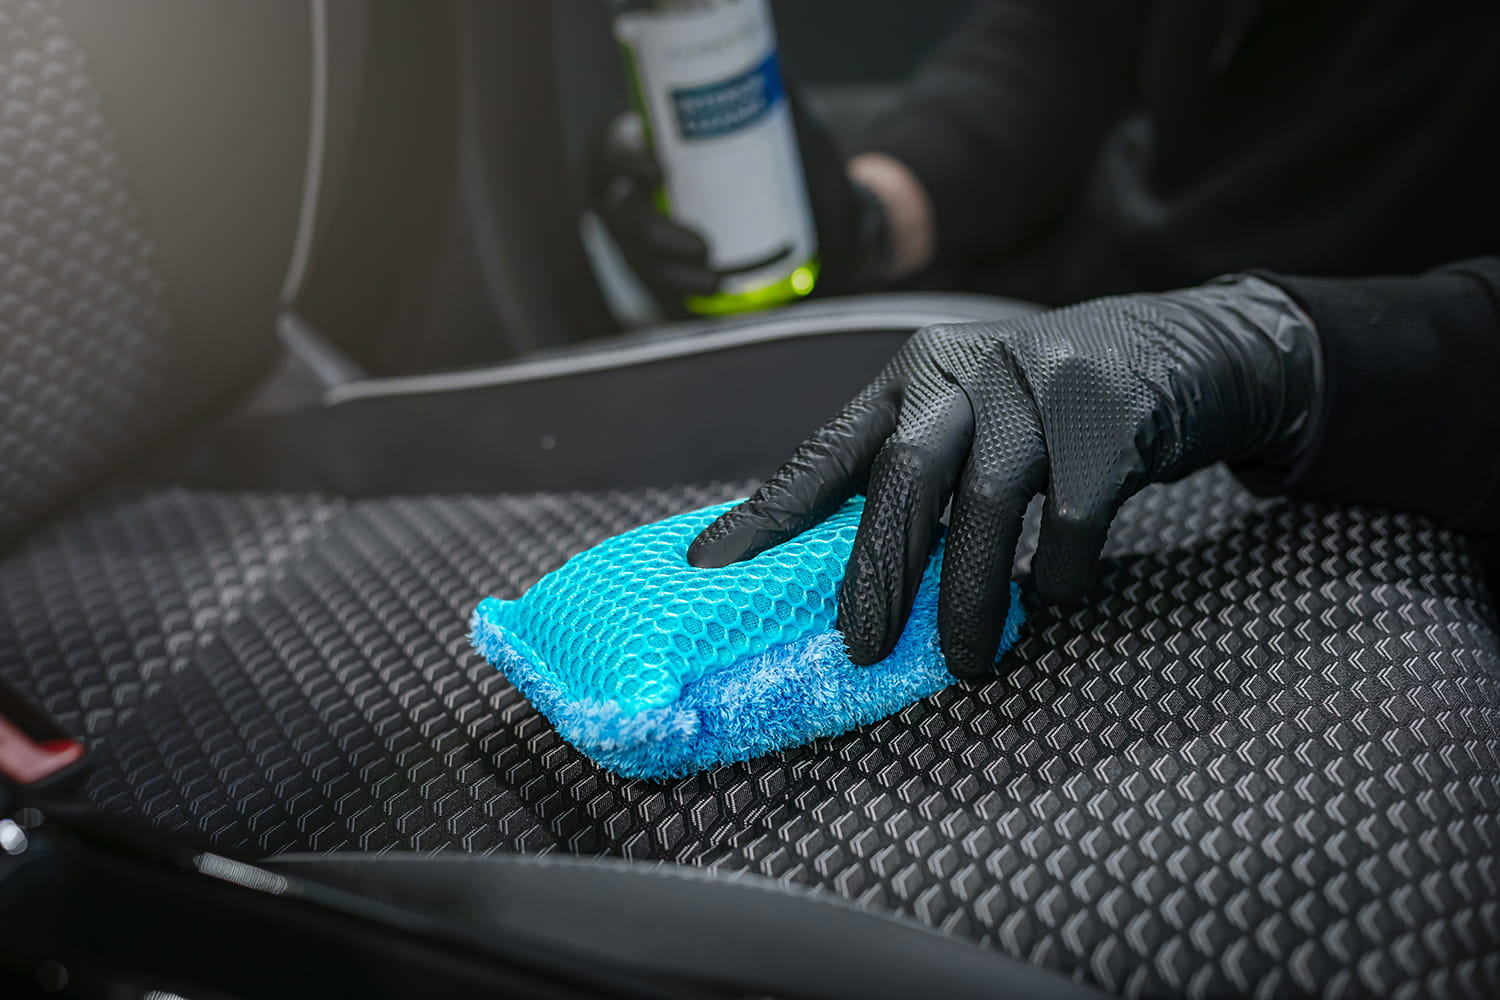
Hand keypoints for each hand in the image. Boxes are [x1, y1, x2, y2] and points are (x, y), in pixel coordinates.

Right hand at [589, 87, 888, 313]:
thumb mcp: (775, 120)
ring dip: (667, 271)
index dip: (629, 160)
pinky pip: (659, 285)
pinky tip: (710, 292)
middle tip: (699, 245)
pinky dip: (682, 293)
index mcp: (653, 147)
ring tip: (710, 277)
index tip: (659, 169)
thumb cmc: (775, 155)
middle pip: (621, 212)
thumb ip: (772, 92)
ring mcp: (647, 234)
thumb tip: (779, 70)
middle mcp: (640, 192)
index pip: (619, 151)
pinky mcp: (666, 269)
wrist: (805, 210)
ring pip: (637, 254)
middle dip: (651, 232)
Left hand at [688, 277, 1322, 675]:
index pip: (830, 450)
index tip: (712, 569)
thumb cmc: (1052, 404)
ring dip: (967, 595)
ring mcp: (1041, 387)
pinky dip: (1058, 575)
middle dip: (877, 570)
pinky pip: (1074, 518)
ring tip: (959, 658)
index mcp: (916, 376)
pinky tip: (1050, 598)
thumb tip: (840, 570)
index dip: (771, 512)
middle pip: (903, 475)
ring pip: (986, 503)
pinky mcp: (1112, 416)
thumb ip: (910, 473)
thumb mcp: (968, 416)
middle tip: (859, 646)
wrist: (1183, 351)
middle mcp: (968, 372)